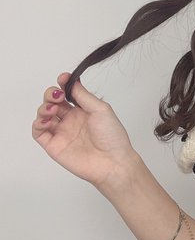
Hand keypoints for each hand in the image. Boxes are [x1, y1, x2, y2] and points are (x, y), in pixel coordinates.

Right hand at [32, 73, 136, 188]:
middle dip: (51, 94)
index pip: (68, 93)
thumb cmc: (112, 136)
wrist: (112, 161)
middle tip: (57, 95)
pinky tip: (46, 120)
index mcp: (84, 110)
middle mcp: (71, 119)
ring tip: (53, 108)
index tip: (62, 78)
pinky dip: (37, 123)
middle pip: (53, 102)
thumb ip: (83, 96)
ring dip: (44, 107)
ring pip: (43, 115)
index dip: (63, 84)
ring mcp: (61, 132)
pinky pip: (38, 132)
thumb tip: (72, 81)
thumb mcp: (100, 109)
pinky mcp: (53, 145)